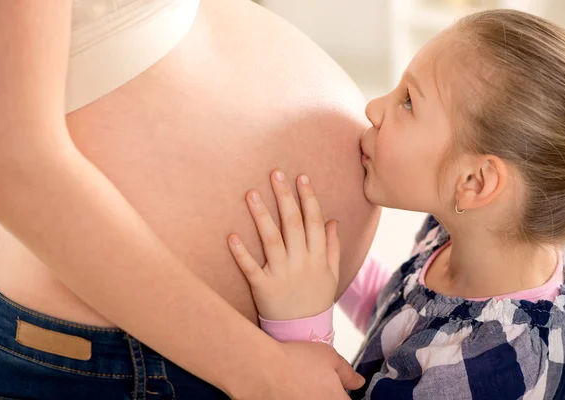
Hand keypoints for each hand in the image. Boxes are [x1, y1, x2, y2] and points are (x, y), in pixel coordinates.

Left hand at [228, 170, 339, 320]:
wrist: (303, 332)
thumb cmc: (316, 299)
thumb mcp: (332, 274)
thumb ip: (333, 247)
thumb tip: (333, 221)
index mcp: (318, 256)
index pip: (314, 221)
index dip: (308, 198)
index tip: (301, 177)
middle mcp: (301, 262)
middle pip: (292, 224)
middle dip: (285, 196)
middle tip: (275, 173)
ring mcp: (281, 274)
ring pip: (271, 240)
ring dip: (261, 216)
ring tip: (252, 193)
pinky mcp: (263, 287)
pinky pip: (251, 268)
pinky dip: (241, 253)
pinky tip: (231, 236)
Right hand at [230, 341, 364, 399]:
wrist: (262, 370)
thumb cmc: (296, 360)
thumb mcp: (329, 357)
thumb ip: (348, 373)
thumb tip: (359, 382)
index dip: (344, 393)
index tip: (339, 388)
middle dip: (328, 395)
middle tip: (317, 384)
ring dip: (312, 396)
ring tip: (302, 386)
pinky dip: (296, 397)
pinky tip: (290, 390)